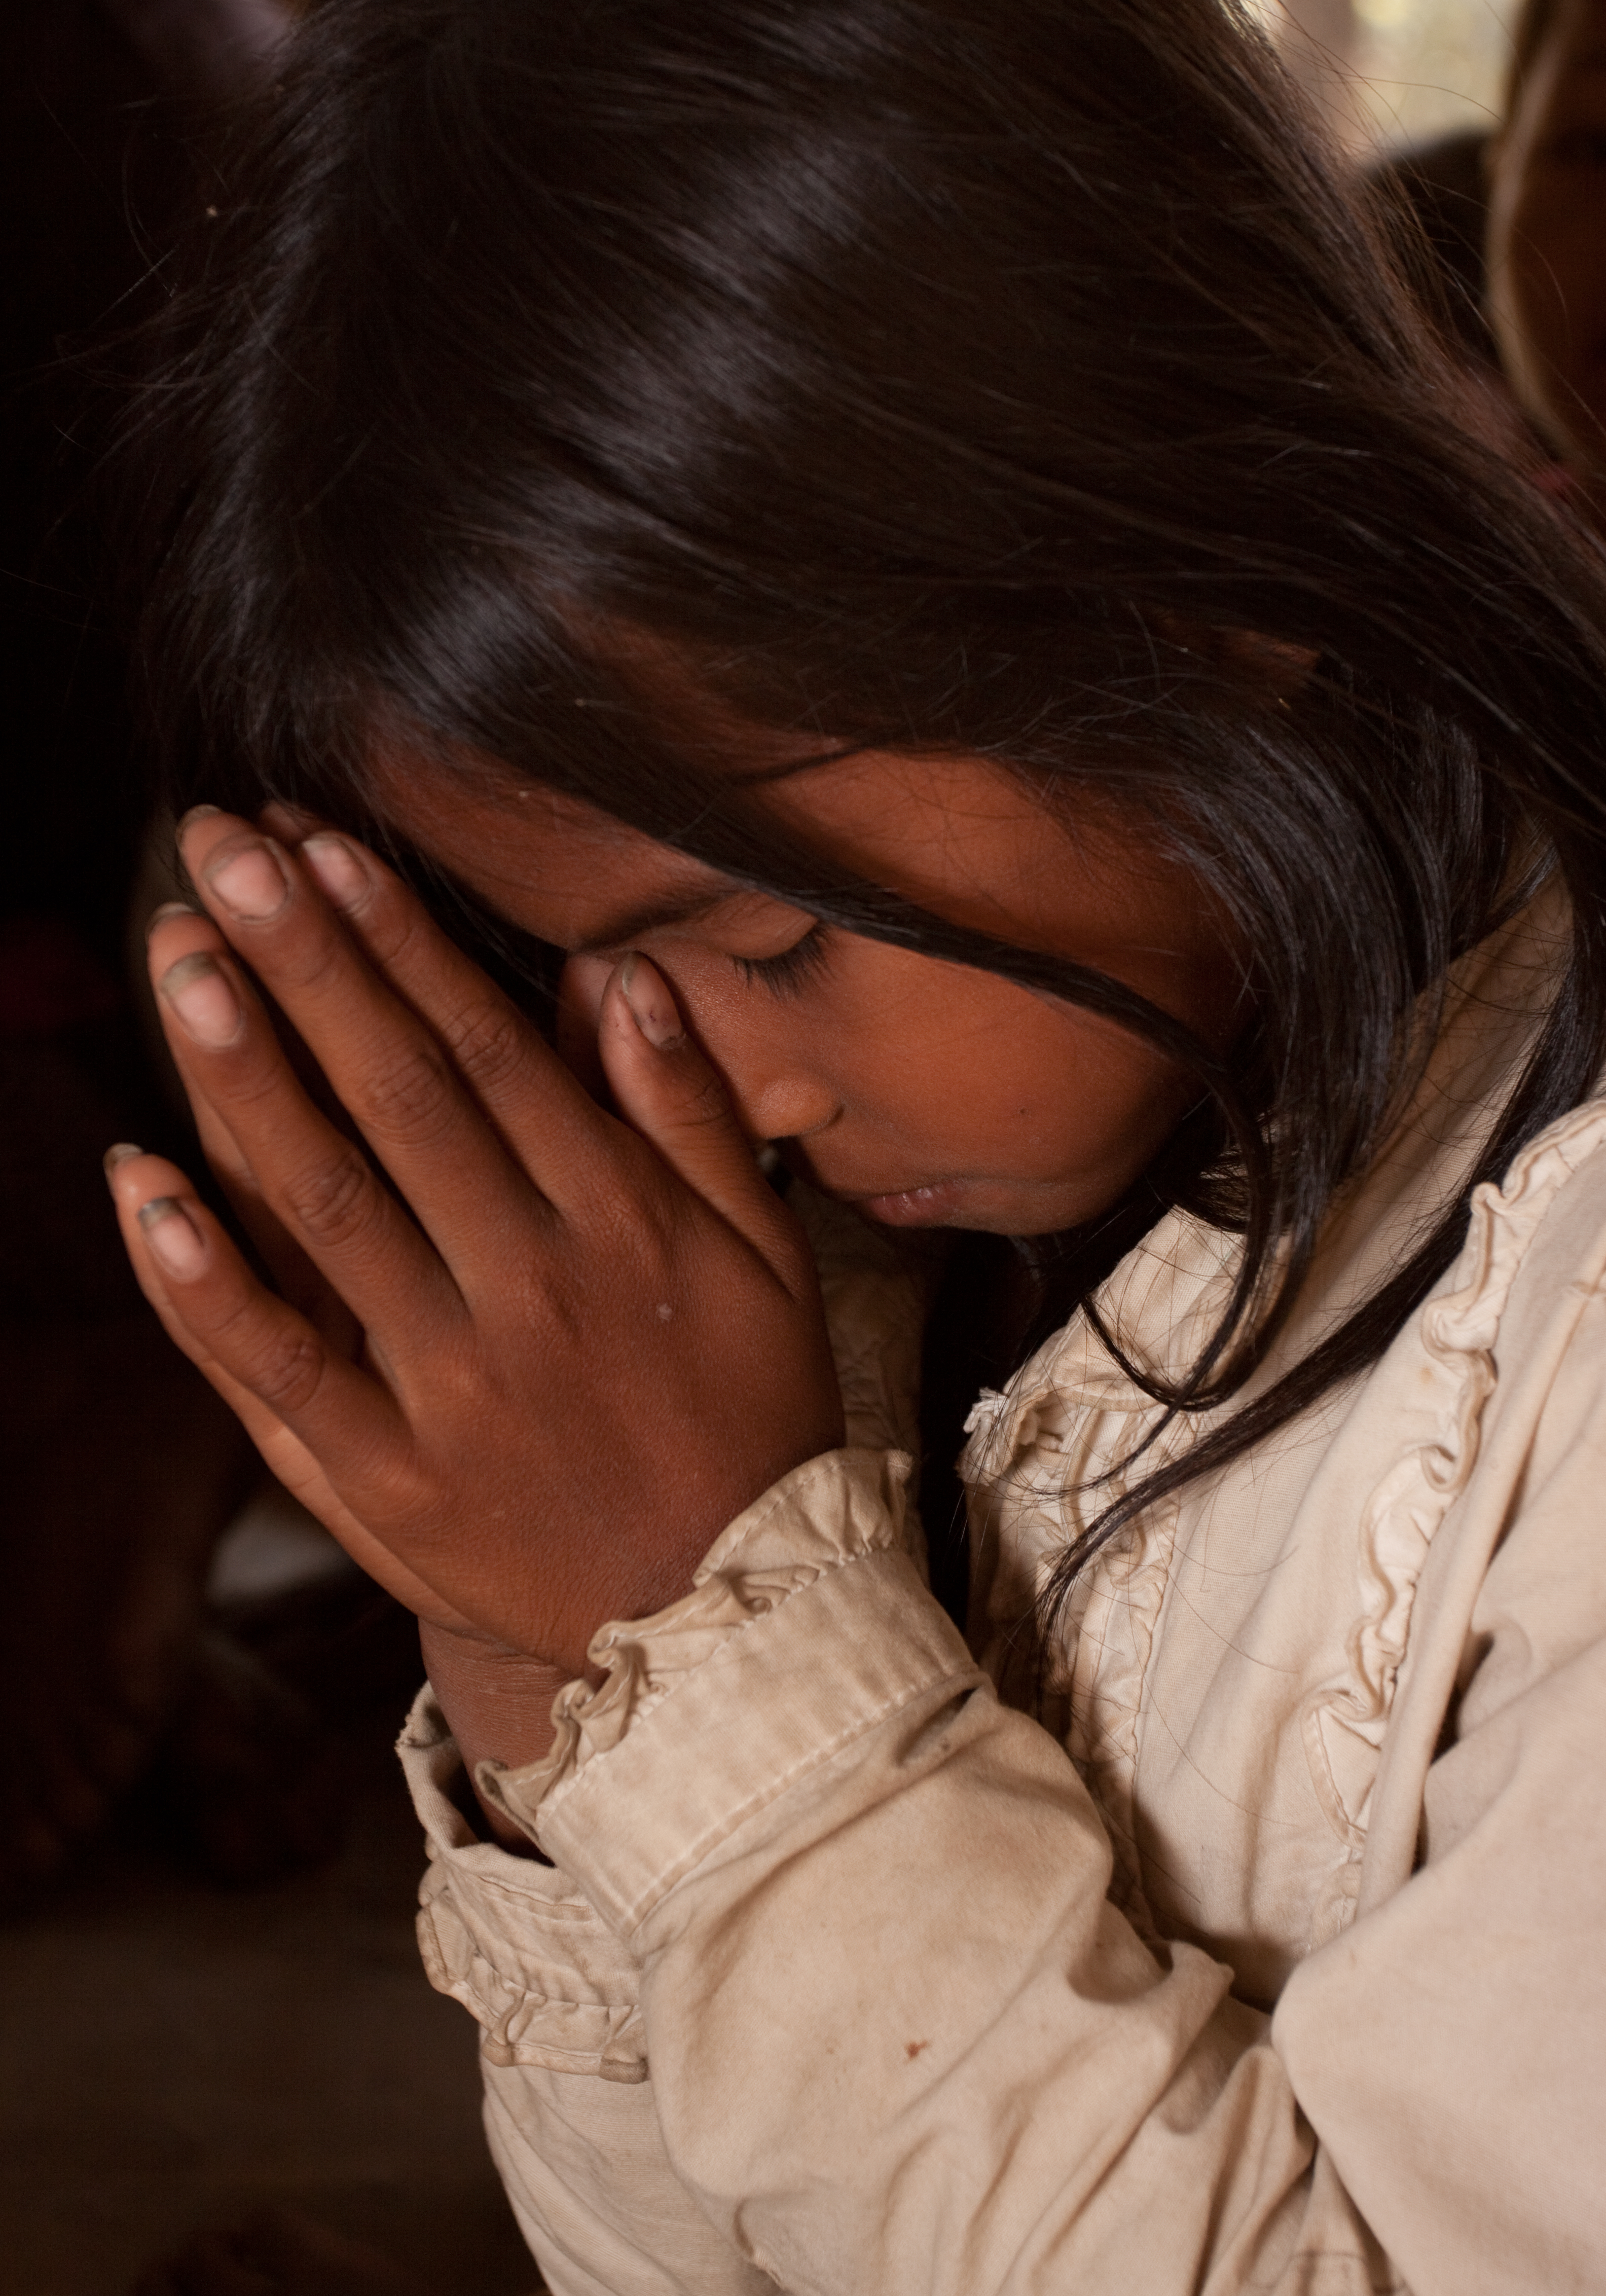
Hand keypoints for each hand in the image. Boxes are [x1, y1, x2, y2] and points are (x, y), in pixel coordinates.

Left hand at [108, 812, 844, 1723]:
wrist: (733, 1625)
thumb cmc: (754, 1423)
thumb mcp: (766, 1260)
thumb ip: (695, 1118)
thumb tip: (627, 982)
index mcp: (615, 1224)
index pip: (487, 1052)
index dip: (398, 944)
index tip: (322, 850)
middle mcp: (525, 1288)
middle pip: (394, 1097)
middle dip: (302, 963)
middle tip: (221, 851)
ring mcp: (447, 1387)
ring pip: (324, 1207)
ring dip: (242, 1076)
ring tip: (180, 961)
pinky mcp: (385, 1482)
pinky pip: (276, 1368)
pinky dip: (201, 1282)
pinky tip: (138, 1186)